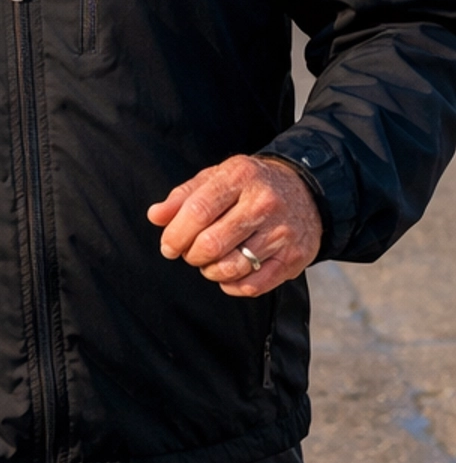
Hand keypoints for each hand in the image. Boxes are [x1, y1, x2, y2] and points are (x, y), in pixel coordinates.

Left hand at [147, 155, 322, 295]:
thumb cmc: (251, 186)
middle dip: (191, 255)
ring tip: (208, 262)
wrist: (307, 191)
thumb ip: (183, 196)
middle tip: (188, 253)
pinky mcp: (294, 258)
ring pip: (231, 267)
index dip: (176, 233)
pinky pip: (252, 285)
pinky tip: (228, 274)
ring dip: (210, 271)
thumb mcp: (217, 178)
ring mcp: (281, 232)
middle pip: (212, 243)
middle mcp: (264, 203)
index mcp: (240, 176)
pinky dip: (232, 285)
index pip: (198, 210)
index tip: (168, 245)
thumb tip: (156, 216)